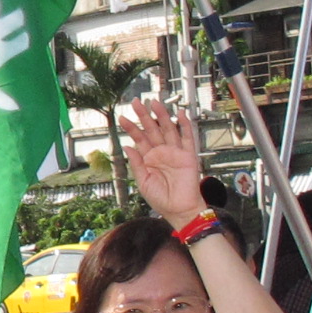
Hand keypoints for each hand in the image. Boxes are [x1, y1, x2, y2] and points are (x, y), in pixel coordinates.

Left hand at [119, 97, 206, 222]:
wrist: (179, 210)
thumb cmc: (161, 199)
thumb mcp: (143, 182)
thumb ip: (137, 163)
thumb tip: (127, 146)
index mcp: (149, 158)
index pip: (139, 139)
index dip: (131, 128)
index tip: (122, 117)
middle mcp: (161, 152)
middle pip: (152, 129)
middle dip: (144, 116)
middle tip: (136, 102)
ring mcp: (175, 152)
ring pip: (168, 129)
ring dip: (162, 116)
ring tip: (154, 103)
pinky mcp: (188, 156)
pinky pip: (187, 137)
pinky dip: (185, 125)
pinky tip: (180, 114)